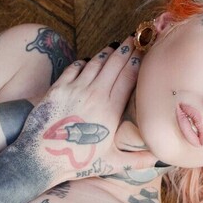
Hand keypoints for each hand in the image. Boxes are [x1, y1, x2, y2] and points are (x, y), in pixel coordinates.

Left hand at [15, 38, 156, 184]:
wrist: (42, 158)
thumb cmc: (78, 163)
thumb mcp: (112, 163)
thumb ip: (138, 160)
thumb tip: (160, 160)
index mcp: (111, 110)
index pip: (129, 78)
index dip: (137, 62)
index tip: (144, 53)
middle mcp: (95, 95)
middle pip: (114, 64)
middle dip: (126, 50)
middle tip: (134, 39)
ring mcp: (75, 89)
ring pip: (95, 63)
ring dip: (107, 52)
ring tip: (115, 46)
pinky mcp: (58, 89)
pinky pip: (74, 68)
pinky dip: (83, 62)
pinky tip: (88, 60)